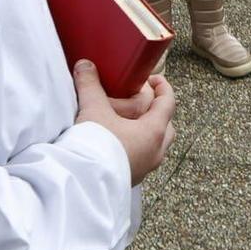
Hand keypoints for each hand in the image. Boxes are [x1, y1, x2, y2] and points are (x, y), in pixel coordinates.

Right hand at [73, 62, 175, 185]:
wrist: (82, 185)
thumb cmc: (94, 147)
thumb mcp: (92, 110)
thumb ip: (90, 85)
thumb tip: (85, 65)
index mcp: (154, 131)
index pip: (168, 103)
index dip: (163, 87)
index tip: (154, 79)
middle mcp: (155, 151)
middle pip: (167, 126)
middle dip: (158, 112)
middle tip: (144, 101)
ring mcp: (146, 168)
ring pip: (158, 146)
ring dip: (149, 133)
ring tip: (132, 124)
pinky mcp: (132, 180)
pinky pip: (144, 160)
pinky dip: (138, 149)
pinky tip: (121, 146)